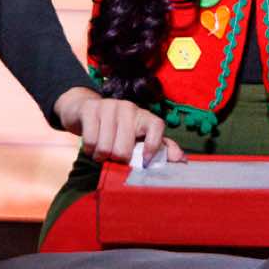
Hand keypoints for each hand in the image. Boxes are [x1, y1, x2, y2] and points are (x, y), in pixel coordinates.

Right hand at [52, 85, 183, 164]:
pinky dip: (89, 150)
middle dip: (116, 159)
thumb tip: (181, 161)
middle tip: (114, 155)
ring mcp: (110, 106)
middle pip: (124, 149)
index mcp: (145, 116)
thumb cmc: (118, 130)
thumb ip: (161, 149)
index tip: (145, 162)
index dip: (153, 146)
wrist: (87, 111)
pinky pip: (90, 141)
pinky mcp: (91, 108)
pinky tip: (92, 146)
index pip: (157, 127)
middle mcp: (129, 108)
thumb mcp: (140, 138)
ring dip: (101, 156)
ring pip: (106, 148)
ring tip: (102, 151)